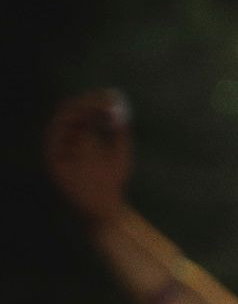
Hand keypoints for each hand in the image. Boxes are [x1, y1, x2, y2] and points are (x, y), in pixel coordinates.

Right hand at [44, 90, 132, 225]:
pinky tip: (87, 123)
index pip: (83, 111)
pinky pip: (55, 137)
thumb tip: (120, 110)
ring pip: (62, 120)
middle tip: (107, 101)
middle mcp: (66, 139)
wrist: (106, 207)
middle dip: (89, 102)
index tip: (112, 96)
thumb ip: (120, 133)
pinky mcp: (51, 160)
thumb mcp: (120, 153)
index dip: (96, 101)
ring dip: (82, 112)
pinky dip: (70, 127)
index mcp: (80, 136)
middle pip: (70, 111)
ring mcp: (57, 149)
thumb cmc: (113, 181)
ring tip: (101, 110)